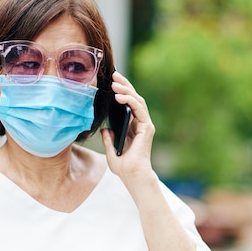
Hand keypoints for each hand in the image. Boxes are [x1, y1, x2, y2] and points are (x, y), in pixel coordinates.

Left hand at [101, 71, 156, 185]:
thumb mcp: (110, 151)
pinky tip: (119, 97)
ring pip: (137, 101)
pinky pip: (139, 109)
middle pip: (133, 99)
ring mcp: (144, 125)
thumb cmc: (123, 168)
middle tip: (114, 74)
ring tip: (115, 83)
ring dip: (126, 90)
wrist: (132, 176)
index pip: (128, 105)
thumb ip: (108, 139)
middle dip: (124, 85)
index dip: (121, 92)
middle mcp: (140, 124)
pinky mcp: (147, 128)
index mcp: (132, 128)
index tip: (111, 82)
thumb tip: (105, 129)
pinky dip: (130, 101)